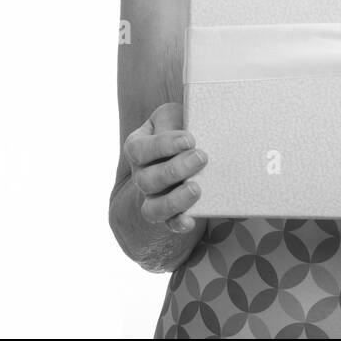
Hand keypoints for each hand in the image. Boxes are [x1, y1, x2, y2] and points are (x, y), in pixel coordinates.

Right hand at [123, 101, 207, 234]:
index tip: (189, 139)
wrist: (193, 151)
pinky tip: (189, 221)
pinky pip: (168, 224)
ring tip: (196, 189)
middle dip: (174, 170)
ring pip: (152, 208)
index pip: (141, 149)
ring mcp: (153, 197)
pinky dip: (178, 224)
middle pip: (146, 180)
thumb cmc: (184, 127)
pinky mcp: (169, 213)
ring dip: (174, 200)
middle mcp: (142, 174)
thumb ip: (175, 119)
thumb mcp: (176, 116)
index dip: (163, 145)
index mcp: (139, 147)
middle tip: (200, 157)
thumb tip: (186, 130)